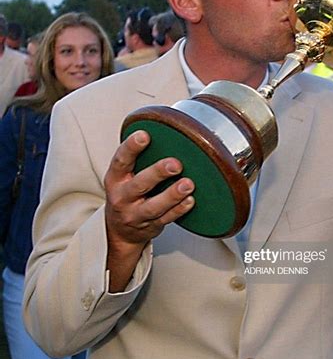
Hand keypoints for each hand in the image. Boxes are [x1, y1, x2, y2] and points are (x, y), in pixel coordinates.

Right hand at [104, 130, 194, 290]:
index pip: (120, 160)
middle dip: (157, 173)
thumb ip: (139, 157)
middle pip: (139, 185)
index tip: (144, 135)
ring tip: (188, 184)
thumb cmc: (127, 193)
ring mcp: (136, 214)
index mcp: (115, 178)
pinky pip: (166, 219)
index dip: (131, 147)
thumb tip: (166, 129)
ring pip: (154, 206)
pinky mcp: (151, 226)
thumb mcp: (124, 175)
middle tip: (175, 164)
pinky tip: (190, 201)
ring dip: (172, 195)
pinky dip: (179, 210)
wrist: (120, 230)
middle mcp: (123, 197)